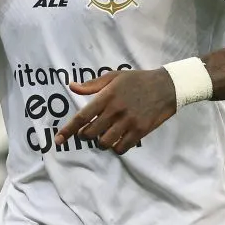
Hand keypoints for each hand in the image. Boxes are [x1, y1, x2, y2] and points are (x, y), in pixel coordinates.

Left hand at [55, 69, 176, 154]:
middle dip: (85, 135)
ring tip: (104, 135)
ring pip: (105, 142)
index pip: (82, 117)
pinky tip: (117, 140)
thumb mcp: (114, 76)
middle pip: (91, 133)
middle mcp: (116, 111)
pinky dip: (116, 147)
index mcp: (107, 96)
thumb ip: (92, 85)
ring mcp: (128, 122)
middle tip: (88, 131)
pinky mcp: (140, 131)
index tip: (58, 140)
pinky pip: (121, 148)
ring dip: (101, 142)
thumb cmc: (137, 80)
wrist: (166, 86)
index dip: (68, 130)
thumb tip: (72, 86)